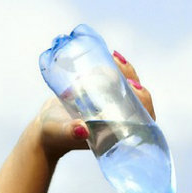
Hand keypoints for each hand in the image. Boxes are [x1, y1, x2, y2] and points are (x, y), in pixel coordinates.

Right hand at [34, 51, 155, 159]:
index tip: (134, 86)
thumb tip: (81, 130)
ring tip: (114, 58)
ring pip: (128, 86)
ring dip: (125, 71)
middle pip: (138, 97)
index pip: (143, 118)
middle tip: (120, 63)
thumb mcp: (61, 133)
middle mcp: (122, 118)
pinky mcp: (105, 94)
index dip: (144, 101)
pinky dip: (115, 68)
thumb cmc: (55, 136)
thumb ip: (69, 133)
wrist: (47, 127)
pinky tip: (112, 56)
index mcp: (120, 131)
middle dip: (133, 79)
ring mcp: (114, 106)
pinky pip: (116, 80)